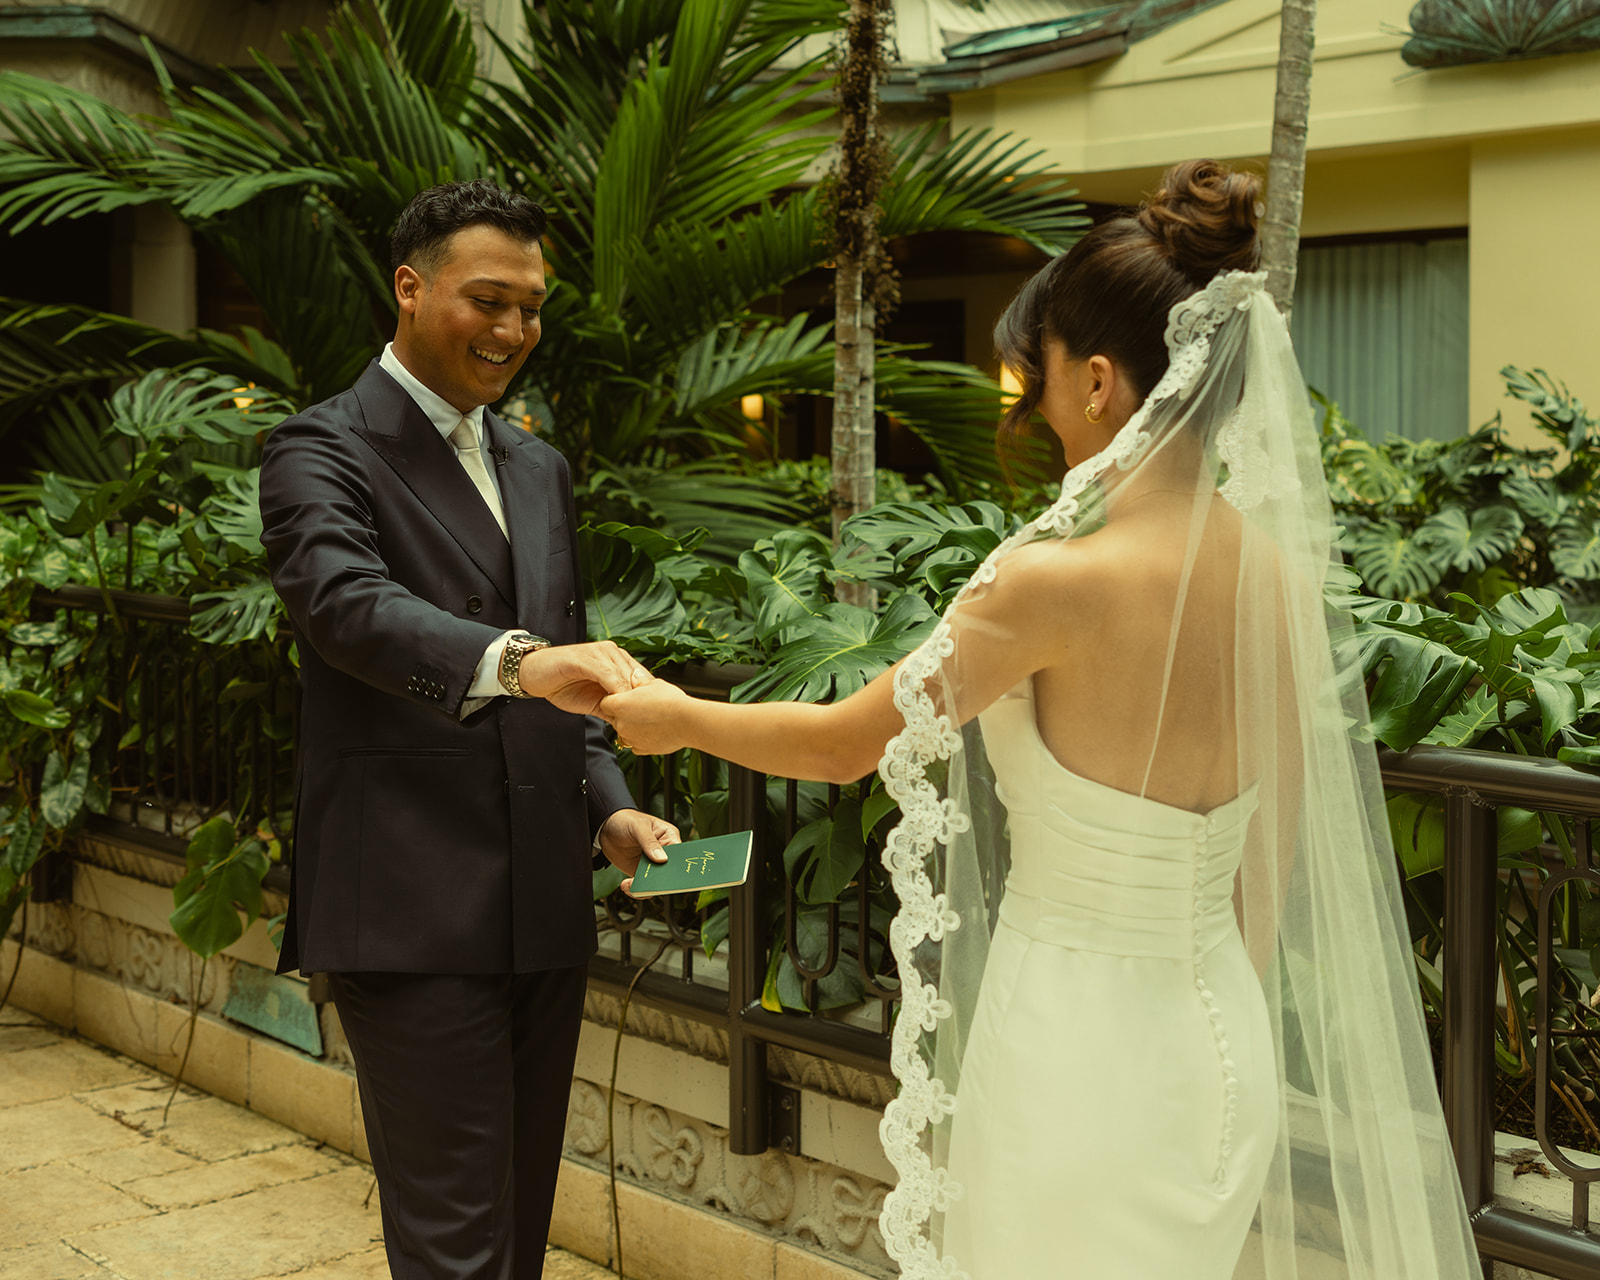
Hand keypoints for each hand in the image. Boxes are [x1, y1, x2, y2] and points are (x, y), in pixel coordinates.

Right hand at [518, 642, 652, 715]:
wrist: (534, 674)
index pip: (642, 680)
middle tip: (652, 722)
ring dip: (632, 696)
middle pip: (638, 678)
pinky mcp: (587, 657)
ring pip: (625, 675)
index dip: (650, 699)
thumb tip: (631, 725)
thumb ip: (612, 709)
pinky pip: (607, 673)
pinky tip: (618, 704)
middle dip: (645, 700)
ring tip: (639, 717)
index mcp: (618, 662)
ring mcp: (601, 653)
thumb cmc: (563, 685)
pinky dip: (614, 689)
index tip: (657, 719)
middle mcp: (613, 654)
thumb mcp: (593, 701)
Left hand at [596, 808, 679, 893]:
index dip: (679, 866)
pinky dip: (635, 890)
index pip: (679, 854)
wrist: (606, 828)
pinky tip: (626, 885)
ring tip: (630, 885)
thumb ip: (649, 842)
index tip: (673, 877)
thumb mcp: (638, 827)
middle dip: (661, 881)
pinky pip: (643, 886)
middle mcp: (663, 852)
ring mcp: (652, 864)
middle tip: (650, 886)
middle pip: (669, 872)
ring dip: (645, 888)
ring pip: (656, 882)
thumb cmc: (626, 820)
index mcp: (669, 837)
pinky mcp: (640, 873)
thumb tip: (662, 859)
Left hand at [598, 679, 692, 755]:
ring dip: (634, 727)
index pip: (606, 702)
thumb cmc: (671, 701)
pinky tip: (655, 730)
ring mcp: (630, 738)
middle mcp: (621, 723)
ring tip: (652, 719)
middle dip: (625, 714)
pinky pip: (636, 743)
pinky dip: (643, 739)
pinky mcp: (641, 749)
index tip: (626, 698)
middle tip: (642, 708)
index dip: (616, 699)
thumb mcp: (654, 684)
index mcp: (620, 705)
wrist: (687, 722)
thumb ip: (640, 681)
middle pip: (615, 718)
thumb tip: (635, 676)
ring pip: (626, 732)